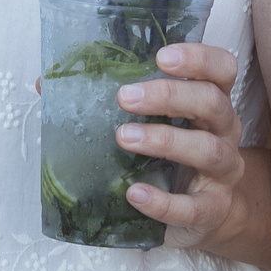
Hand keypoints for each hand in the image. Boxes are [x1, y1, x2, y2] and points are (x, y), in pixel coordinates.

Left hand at [118, 43, 248, 251]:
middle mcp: (224, 131)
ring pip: (207, 150)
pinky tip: (134, 193)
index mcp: (211, 100)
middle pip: (211, 102)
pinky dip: (163, 201)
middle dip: (170, 95)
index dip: (198, 58)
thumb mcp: (151, 122)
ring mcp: (223, 171)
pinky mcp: (212, 209)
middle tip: (125, 97)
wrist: (207, 214)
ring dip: (165, 140)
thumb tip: (46, 83)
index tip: (161, 57)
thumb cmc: (172, 156)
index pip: (220, 68)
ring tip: (124, 138)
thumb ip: (107, 99)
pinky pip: (193, 207)